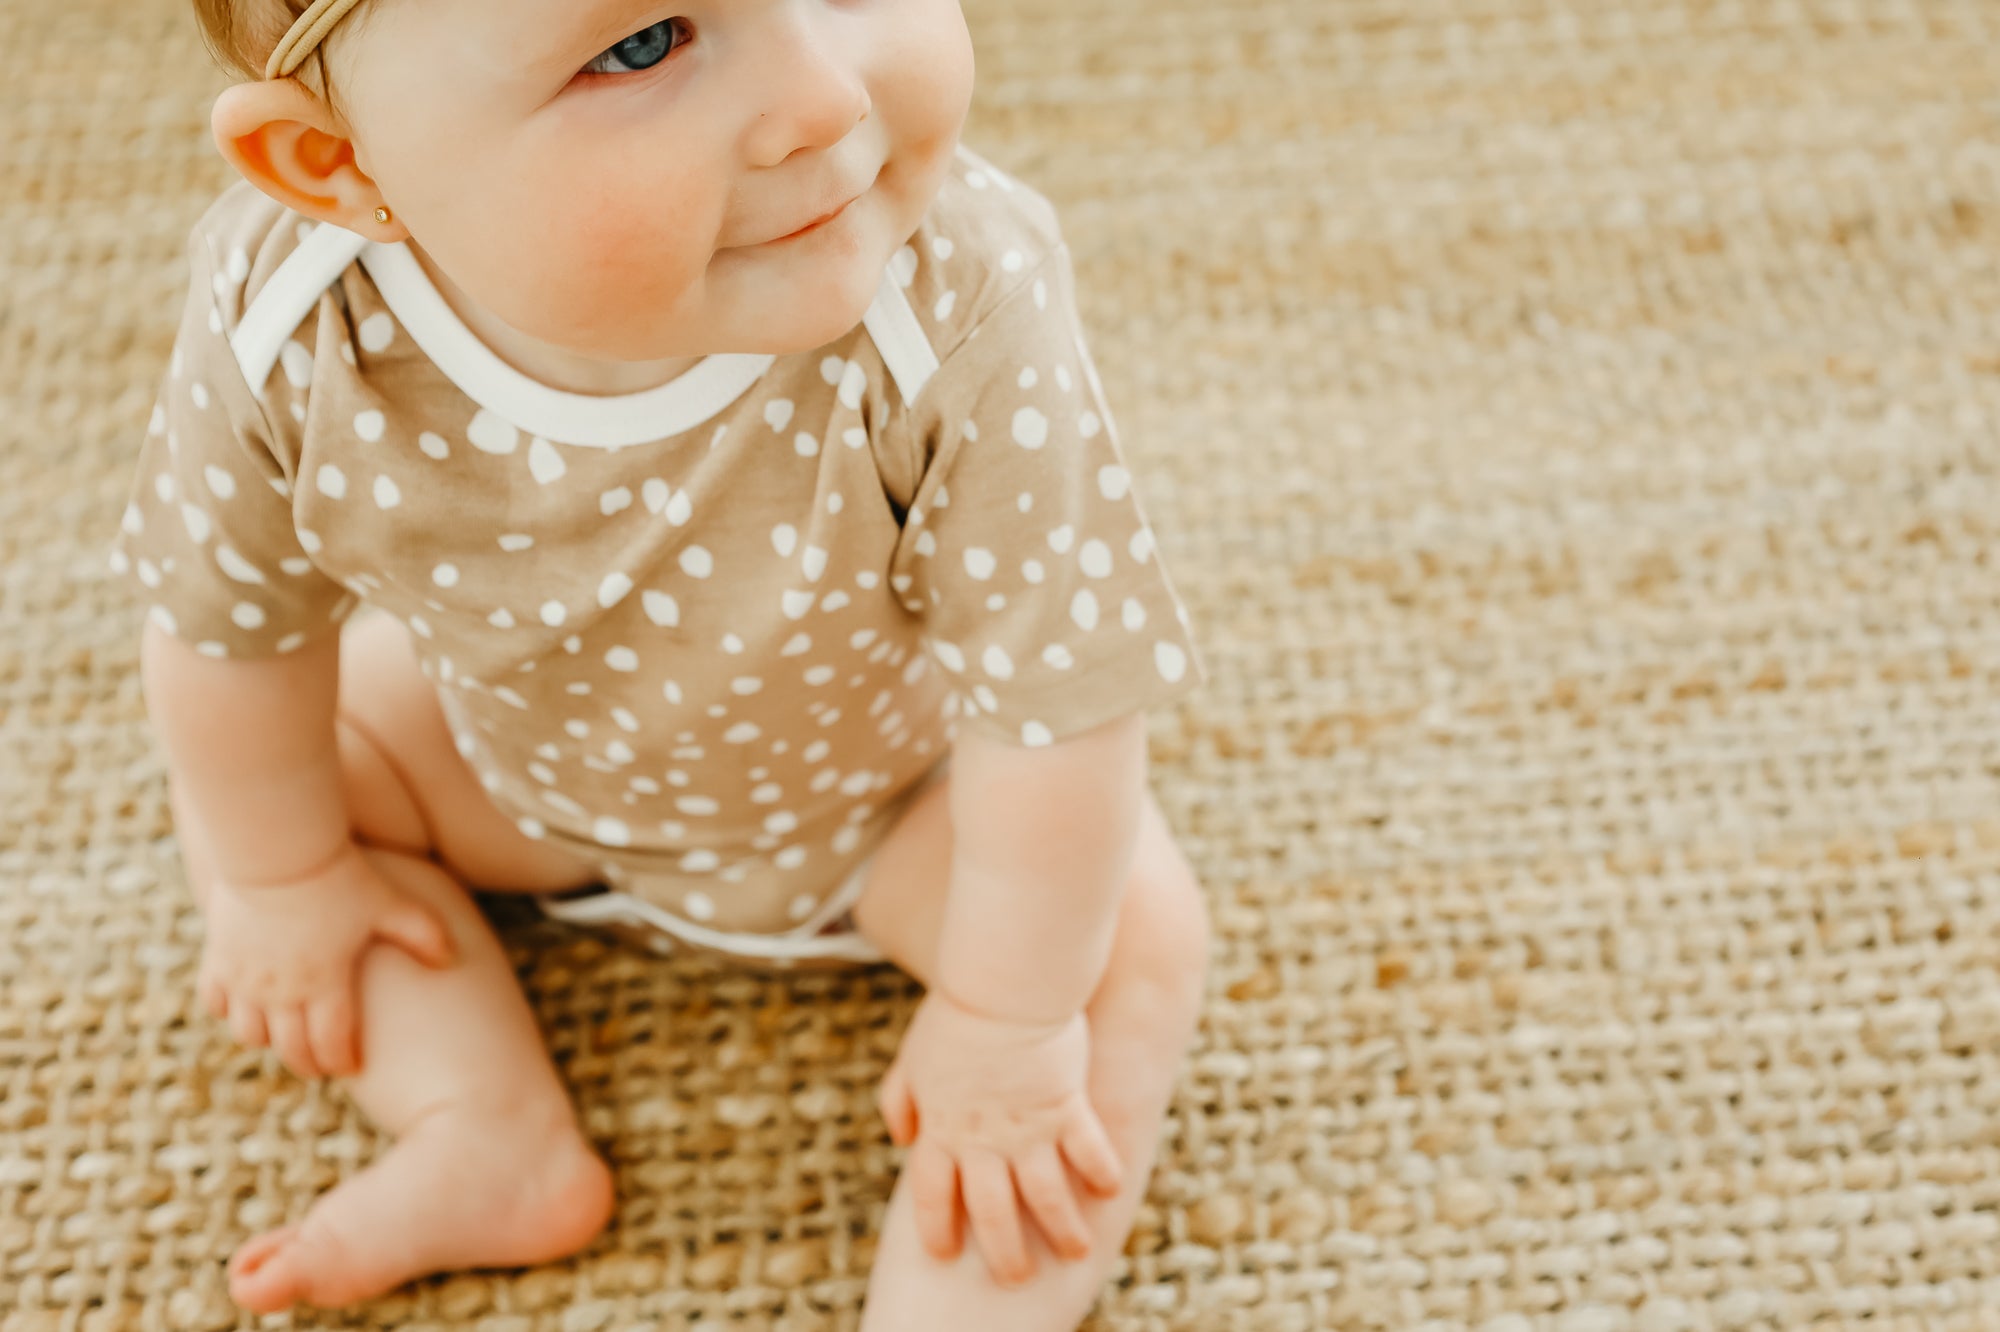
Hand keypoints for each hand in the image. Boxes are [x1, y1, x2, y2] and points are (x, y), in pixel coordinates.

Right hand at [198, 840, 455, 1079]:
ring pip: (250, 1034)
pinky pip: (215, 1003)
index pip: (332, 1044)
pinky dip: (229, 1012)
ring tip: (286, 1036)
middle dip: (309, 1063)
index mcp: (325, 983)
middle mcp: (281, 991)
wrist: (278, 851)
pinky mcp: (218, 960)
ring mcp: (245, 979)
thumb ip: (423, 933)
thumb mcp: (389, 904)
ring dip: (269, 1040)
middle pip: (291, 1049)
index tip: (352, 1065)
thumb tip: (451, 960)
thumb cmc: (338, 877)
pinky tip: (247, 1006)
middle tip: (321, 1065)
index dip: (343, 1061)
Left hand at [876, 987, 1124, 1286]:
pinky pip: (1087, 1151)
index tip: (944, 1252)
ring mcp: (1026, 1127)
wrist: (1000, 984)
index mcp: (940, 1129)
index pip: (933, 1195)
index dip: (937, 1229)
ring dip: (1060, 1230)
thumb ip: (900, 1099)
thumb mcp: (912, 1058)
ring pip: (1044, 1197)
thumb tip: (902, 1138)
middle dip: (1004, 1251)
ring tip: (1074, 1250)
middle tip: (1016, 1277)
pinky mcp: (1065, 1105)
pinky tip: (1110, 1190)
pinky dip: (1100, 1174)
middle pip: (991, 1212)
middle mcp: (982, 1139)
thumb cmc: (956, 1015)